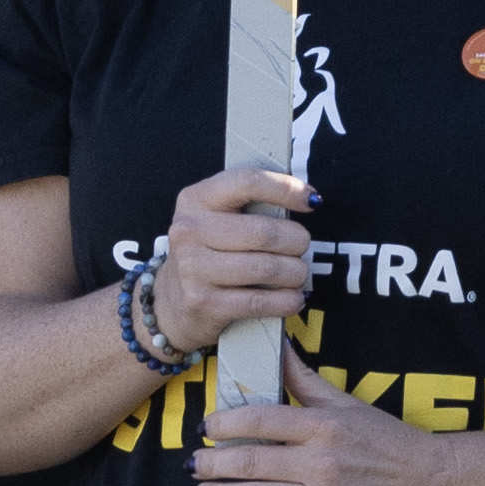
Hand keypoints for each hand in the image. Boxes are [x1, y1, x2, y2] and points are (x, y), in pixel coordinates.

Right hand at [149, 168, 315, 357]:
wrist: (173, 301)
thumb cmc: (208, 251)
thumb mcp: (217, 217)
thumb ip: (253, 204)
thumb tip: (308, 198)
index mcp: (196, 199)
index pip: (247, 182)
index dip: (285, 188)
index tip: (311, 199)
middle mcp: (189, 231)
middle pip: (263, 232)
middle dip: (297, 240)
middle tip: (302, 246)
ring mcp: (193, 269)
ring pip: (266, 268)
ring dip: (295, 272)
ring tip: (298, 273)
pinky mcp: (204, 303)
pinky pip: (259, 301)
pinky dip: (286, 300)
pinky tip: (293, 297)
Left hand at [193, 375, 446, 485]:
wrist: (429, 485)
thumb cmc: (386, 440)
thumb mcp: (346, 404)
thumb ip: (305, 380)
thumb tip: (276, 347)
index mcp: (323, 427)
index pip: (259, 420)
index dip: (224, 424)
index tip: (206, 428)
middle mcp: (320, 464)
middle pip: (249, 462)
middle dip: (212, 464)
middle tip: (191, 463)